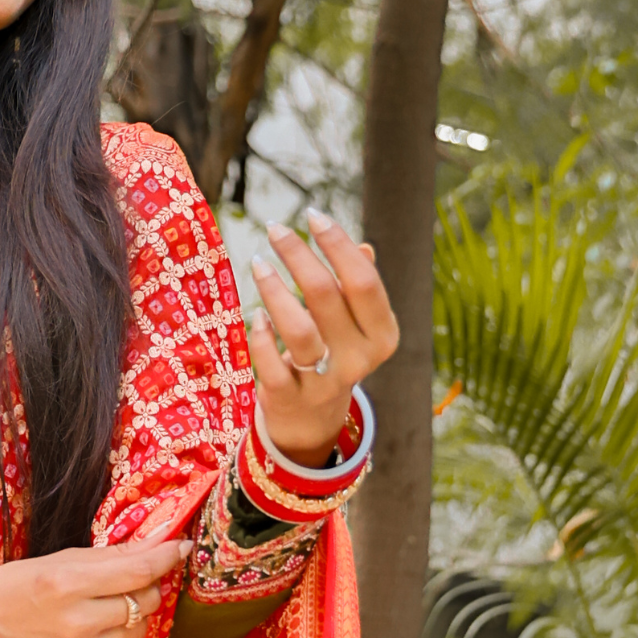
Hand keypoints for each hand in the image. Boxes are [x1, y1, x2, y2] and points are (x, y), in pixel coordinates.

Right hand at [0, 539, 186, 637]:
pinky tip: (97, 636)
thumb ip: (114, 555)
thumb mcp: (61, 561)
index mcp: (68, 583)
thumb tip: (163, 540)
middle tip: (127, 583)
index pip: (139, 571)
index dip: (167, 556)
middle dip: (146, 587)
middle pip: (144, 602)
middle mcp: (76, 622)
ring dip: (132, 617)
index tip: (180, 547)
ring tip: (104, 611)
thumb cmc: (18, 587)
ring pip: (139, 631)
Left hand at [248, 214, 398, 464]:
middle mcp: (359, 360)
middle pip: (327, 296)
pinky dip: (261, 336)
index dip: (337, 244)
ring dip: (274, 290)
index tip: (313, 215)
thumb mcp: (354, 324)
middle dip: (298, 255)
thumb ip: (359, 287)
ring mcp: (325, 382)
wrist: (313, 421)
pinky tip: (255, 315)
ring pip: (298, 329)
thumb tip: (362, 248)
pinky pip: (271, 363)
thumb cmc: (334, 353)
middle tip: (275, 230)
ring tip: (258, 263)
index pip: (363, 281)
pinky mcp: (290, 398)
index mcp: (382, 335)